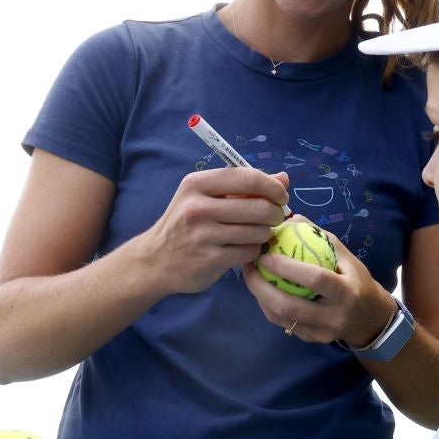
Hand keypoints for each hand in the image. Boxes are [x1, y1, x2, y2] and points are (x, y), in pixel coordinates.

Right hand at [136, 168, 288, 295]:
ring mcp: (203, 235)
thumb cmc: (185, 223)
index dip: (272, 187)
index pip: (247, 178)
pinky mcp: (210, 260)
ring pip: (257, 231)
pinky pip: (249, 252)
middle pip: (259, 207)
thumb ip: (244, 187)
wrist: (155, 260)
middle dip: (275, 213)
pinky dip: (252, 251)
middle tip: (273, 218)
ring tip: (254, 234)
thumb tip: (283, 178)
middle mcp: (197, 207)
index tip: (281, 196)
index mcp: (197, 184)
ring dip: (263, 234)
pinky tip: (243, 249)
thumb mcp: (206, 197)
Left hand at [241, 219, 396, 346]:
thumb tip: (289, 217)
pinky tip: (260, 290)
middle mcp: (334, 316)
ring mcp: (321, 332)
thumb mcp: (345, 255)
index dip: (287, 268)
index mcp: (346, 292)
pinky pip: (282, 324)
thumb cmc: (355, 280)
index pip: (315, 279)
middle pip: (290, 306)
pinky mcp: (311, 339)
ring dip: (259, 296)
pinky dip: (268, 305)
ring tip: (250, 275)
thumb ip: (318, 236)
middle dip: (261, 286)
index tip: (266, 255)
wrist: (369, 317)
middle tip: (248, 266)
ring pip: (281, 318)